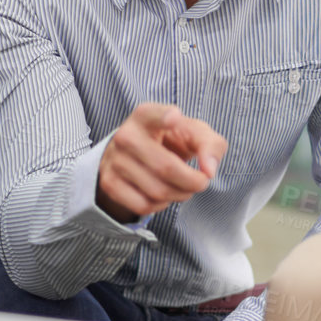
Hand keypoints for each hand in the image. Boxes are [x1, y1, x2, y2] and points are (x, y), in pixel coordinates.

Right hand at [97, 103, 227, 221]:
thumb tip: (209, 170)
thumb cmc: (171, 141)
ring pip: (157, 191)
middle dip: (193, 182)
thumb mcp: (194, 134)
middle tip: (202, 182)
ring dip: (180, 195)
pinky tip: (164, 194)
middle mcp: (125, 136)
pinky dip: (161, 206)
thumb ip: (210, 145)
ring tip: (184, 188)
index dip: (164, 117)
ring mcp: (114, 160)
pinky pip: (143, 205)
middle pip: (166, 168)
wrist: (138, 154)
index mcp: (145, 116)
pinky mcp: (110, 183)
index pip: (152, 114)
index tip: (175, 116)